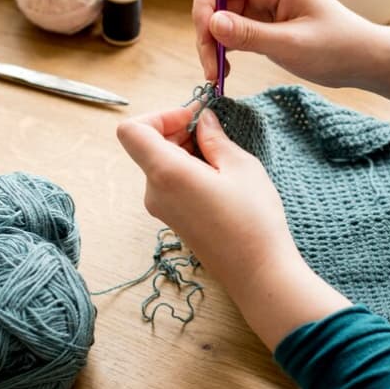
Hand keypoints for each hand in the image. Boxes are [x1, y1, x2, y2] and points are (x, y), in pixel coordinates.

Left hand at [116, 106, 295, 278]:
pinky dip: (188, 168)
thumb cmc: (253, 220)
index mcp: (166, 173)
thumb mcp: (240, 167)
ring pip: (160, 163)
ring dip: (186, 149)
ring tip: (222, 155)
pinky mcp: (172, 218)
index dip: (159, 115)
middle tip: (214, 131)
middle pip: (147, 145)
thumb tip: (203, 121)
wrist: (257, 273)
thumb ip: (215, 138)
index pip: (132, 130)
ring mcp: (160, 208)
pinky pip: (170, 182)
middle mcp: (154, 191)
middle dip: (177, 129)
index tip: (192, 118)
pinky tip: (219, 176)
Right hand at [193, 0, 389, 87]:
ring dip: (213, 44)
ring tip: (218, 73)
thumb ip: (249, 34)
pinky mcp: (262, 23)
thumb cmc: (337, 47)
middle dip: (207, 32)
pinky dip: (223, 49)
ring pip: (219, 17)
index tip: (206, 39)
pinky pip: (231, 30)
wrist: (362, 59)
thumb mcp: (291, 45)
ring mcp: (262, 4)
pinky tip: (226, 69)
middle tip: (210, 68)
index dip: (205, 6)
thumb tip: (211, 24)